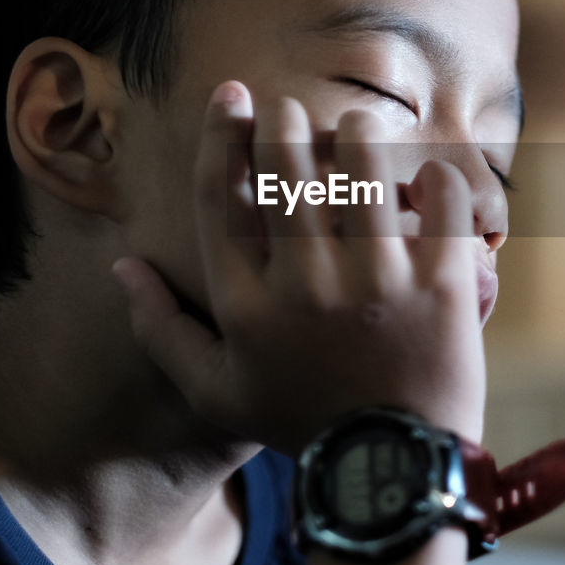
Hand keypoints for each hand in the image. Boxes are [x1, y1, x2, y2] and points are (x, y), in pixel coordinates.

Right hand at [112, 81, 486, 453]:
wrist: (390, 468)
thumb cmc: (300, 423)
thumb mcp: (217, 392)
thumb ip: (162, 331)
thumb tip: (123, 265)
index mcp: (248, 305)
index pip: (220, 198)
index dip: (220, 135)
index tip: (231, 96)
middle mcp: (307, 284)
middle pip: (287, 169)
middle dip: (285, 121)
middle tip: (291, 108)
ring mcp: (379, 280)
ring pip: (363, 169)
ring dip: (357, 133)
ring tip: (357, 128)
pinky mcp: (442, 284)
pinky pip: (439, 200)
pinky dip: (433, 177)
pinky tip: (423, 177)